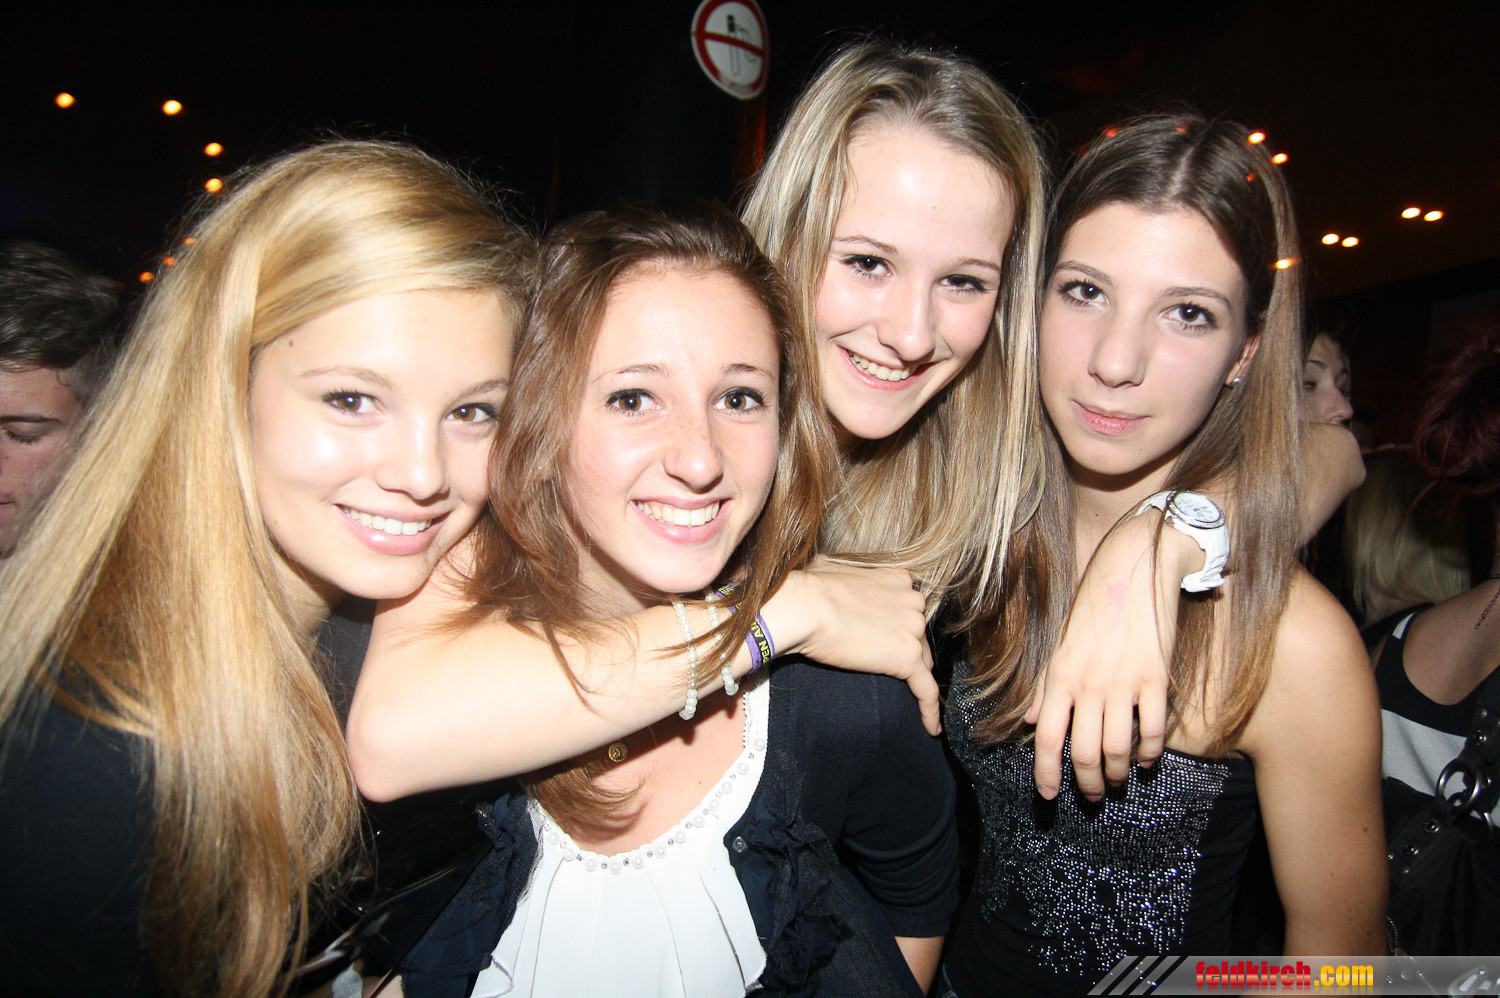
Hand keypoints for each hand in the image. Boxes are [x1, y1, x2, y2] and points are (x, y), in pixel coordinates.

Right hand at [766, 557, 938, 733]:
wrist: (804, 607)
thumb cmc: (809, 587)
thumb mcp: (832, 567)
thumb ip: (849, 574)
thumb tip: (833, 576)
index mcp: (898, 579)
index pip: (910, 608)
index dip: (899, 623)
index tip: (889, 634)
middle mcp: (913, 601)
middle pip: (919, 634)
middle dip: (906, 648)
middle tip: (885, 662)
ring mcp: (912, 630)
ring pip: (923, 661)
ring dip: (914, 675)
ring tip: (907, 695)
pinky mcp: (907, 659)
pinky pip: (926, 689)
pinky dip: (929, 709)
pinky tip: (931, 727)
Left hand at [1026, 514, 1192, 798]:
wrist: (1134, 566)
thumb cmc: (1094, 603)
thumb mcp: (1061, 641)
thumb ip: (1047, 684)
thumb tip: (1032, 720)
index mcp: (1059, 674)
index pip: (1047, 738)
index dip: (1047, 773)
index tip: (1048, 796)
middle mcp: (1088, 683)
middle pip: (1083, 752)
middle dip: (1086, 783)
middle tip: (1091, 797)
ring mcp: (1123, 682)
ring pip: (1117, 748)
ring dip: (1117, 773)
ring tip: (1118, 782)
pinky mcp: (1155, 677)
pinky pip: (1152, 729)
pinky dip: (1150, 753)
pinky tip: (1147, 760)